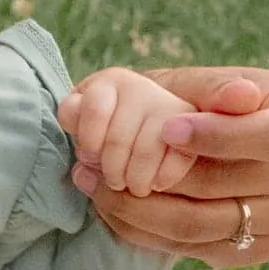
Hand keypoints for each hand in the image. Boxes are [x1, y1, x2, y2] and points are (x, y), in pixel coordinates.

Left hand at [59, 69, 197, 199]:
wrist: (147, 125)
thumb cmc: (104, 126)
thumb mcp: (81, 117)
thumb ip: (74, 118)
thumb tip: (82, 138)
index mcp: (110, 81)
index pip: (94, 110)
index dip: (90, 141)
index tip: (90, 157)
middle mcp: (143, 87)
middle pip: (117, 139)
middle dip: (111, 170)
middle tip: (114, 182)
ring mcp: (171, 105)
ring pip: (145, 151)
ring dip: (136, 178)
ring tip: (133, 188)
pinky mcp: (194, 128)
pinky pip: (179, 157)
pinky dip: (165, 177)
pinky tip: (157, 184)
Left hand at [74, 66, 268, 267]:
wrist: (208, 135)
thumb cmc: (205, 98)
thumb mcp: (205, 81)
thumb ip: (215, 87)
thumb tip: (240, 94)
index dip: (218, 137)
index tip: (165, 128)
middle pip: (230, 186)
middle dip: (154, 173)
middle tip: (92, 160)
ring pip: (204, 225)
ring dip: (137, 209)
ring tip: (90, 184)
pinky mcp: (262, 246)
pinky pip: (197, 249)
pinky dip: (147, 232)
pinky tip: (113, 209)